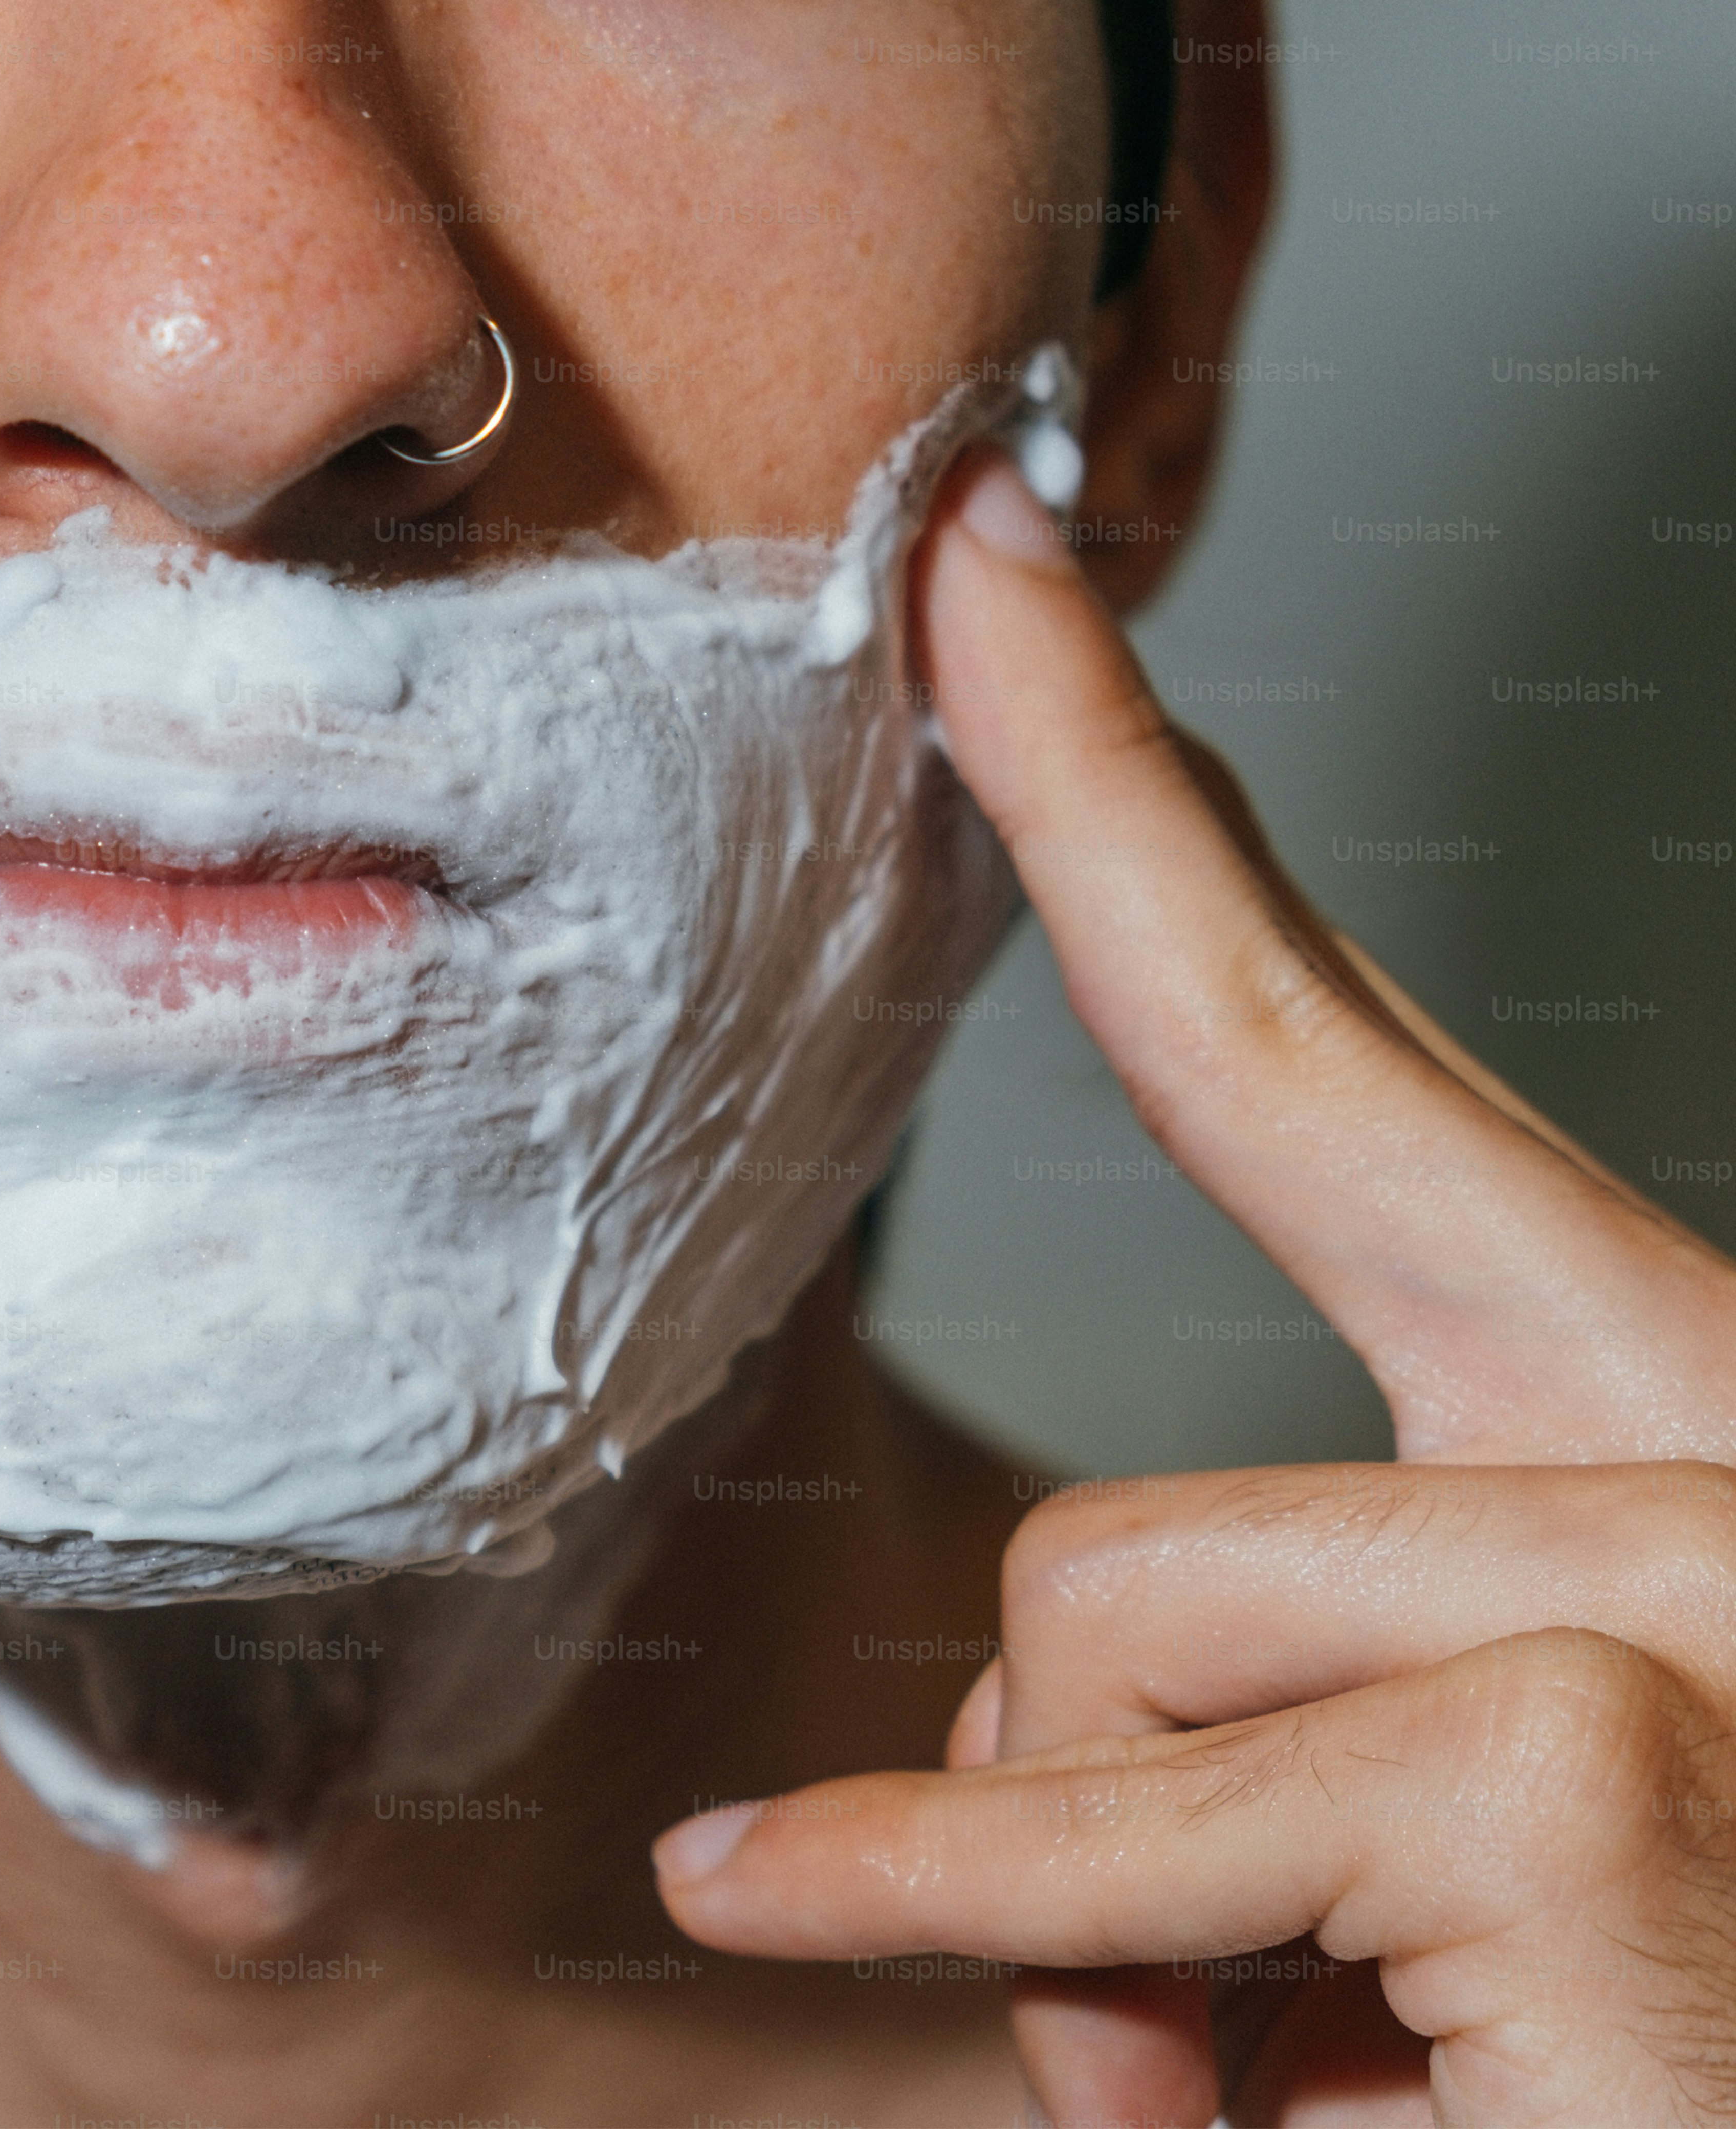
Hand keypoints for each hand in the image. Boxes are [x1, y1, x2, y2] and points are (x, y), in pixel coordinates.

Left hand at [654, 450, 1735, 2125]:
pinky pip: (1097, 1842)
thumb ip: (1242, 1718)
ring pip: (1080, 1676)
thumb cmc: (1637, 2063)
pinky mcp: (1601, 1766)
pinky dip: (1070, 2011)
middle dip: (1071, 1806)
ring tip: (1372, 2104)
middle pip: (1108, 1539)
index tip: (975, 571)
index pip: (1320, 1057)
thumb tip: (984, 1716)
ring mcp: (1694, 1598)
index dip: (1117, 791)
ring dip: (1118, 1948)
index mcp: (1680, 1434)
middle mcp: (1718, 1454)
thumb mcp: (1423, 1867)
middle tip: (1256, 2002)